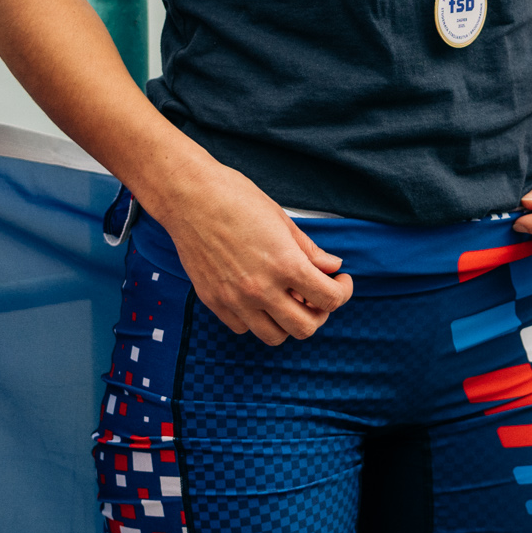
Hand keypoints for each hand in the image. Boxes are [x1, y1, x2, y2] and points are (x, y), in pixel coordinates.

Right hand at [145, 156, 355, 344]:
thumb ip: (309, 250)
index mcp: (285, 264)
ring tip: (289, 299)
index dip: (342, 291)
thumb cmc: (236, 198)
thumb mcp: (282, 219)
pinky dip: (257, 319)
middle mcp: (261, 289)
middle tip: (317, 294)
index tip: (340, 281)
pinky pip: (243, 328)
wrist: (189, 196)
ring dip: (288, 322)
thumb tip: (332, 267)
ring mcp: (235, 300)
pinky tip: (259, 297)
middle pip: (305, 328)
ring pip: (274, 336)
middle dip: (320, 313)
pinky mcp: (214, 302)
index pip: (329, 299)